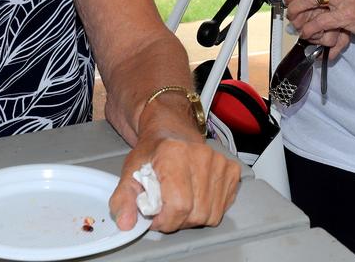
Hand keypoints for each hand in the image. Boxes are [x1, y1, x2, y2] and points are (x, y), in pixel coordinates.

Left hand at [109, 135, 239, 232]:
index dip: (164, 219)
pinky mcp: (231, 171)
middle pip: (195, 213)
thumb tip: (125, 223)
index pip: (178, 205)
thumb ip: (123, 198)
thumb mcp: (130, 171)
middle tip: (164, 207)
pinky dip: (206, 210)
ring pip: (209, 215)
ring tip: (178, 200)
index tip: (154, 216)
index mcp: (175, 153)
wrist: (170, 130)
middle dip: (176, 219)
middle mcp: (201, 156)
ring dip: (191, 217)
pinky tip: (194, 195)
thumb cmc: (152, 151)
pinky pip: (221, 209)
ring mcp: (219, 163)